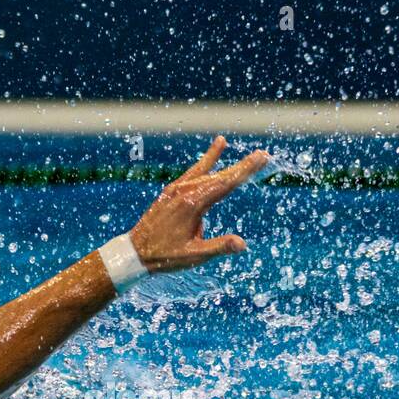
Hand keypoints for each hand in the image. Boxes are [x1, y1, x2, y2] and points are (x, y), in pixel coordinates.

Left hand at [129, 136, 269, 272]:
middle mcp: (185, 191)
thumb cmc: (165, 256)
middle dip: (241, 165)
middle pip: (218, 174)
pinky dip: (202, 163)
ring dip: (216, 158)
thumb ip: (218, 247)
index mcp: (193, 204)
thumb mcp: (194, 255)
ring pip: (202, 171)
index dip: (246, 170)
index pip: (226, 183)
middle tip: (261, 155)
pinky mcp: (170, 192)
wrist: (135, 251)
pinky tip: (208, 156)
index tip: (262, 157)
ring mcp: (176, 189)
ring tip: (222, 142)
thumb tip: (242, 244)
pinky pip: (190, 173)